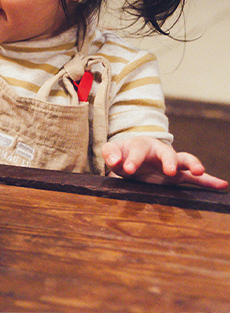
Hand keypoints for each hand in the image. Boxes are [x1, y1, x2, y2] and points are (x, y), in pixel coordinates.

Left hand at [102, 136, 227, 189]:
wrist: (131, 159)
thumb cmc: (121, 154)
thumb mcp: (113, 152)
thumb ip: (110, 153)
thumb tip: (114, 159)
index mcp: (142, 145)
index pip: (138, 150)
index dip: (132, 159)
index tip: (126, 168)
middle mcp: (160, 152)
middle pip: (167, 153)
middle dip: (169, 161)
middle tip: (169, 170)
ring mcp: (171, 163)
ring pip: (186, 160)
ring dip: (193, 165)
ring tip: (199, 172)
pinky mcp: (178, 176)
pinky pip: (196, 179)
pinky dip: (209, 181)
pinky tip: (221, 185)